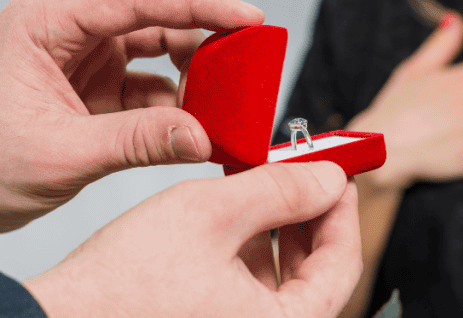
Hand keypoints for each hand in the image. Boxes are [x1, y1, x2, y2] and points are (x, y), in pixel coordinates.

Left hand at [0, 0, 263, 262]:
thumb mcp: (59, 158)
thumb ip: (137, 142)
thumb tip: (203, 136)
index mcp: (43, 23)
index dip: (197, 1)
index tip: (246, 16)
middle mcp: (65, 23)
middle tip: (241, 19)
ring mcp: (82, 49)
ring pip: (154, 20)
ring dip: (195, 44)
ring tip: (227, 80)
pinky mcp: (95, 78)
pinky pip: (150, 69)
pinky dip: (181, 87)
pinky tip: (199, 114)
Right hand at [23, 161, 361, 317]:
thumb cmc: (122, 287)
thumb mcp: (211, 215)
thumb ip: (279, 190)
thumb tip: (327, 178)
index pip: (341, 265)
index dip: (340, 209)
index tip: (333, 173)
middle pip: (313, 273)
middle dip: (306, 215)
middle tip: (299, 172)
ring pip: (277, 280)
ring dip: (274, 228)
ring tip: (260, 183)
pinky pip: (245, 290)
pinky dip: (244, 250)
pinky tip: (229, 213)